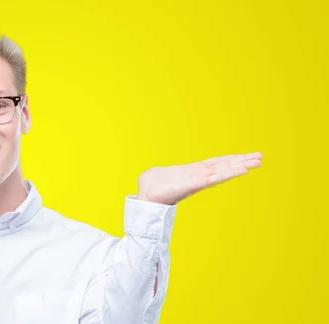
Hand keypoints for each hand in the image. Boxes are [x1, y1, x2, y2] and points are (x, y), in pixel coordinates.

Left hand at [135, 152, 262, 204]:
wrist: (145, 197)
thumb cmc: (151, 187)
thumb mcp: (159, 174)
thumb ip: (164, 173)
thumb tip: (160, 174)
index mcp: (193, 172)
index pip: (216, 163)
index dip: (231, 160)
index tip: (246, 157)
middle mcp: (199, 176)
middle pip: (225, 166)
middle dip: (242, 161)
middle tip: (261, 158)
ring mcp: (199, 180)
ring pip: (224, 171)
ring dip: (240, 166)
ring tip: (257, 162)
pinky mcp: (195, 184)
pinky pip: (215, 178)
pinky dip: (229, 173)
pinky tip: (242, 169)